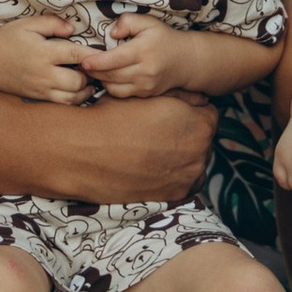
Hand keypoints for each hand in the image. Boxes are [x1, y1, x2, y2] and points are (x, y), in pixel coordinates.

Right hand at [0, 13, 93, 101]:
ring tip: (92, 78)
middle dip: (91, 74)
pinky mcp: (38, 98)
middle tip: (97, 66)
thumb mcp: (27, 24)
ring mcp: (40, 89)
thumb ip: (52, 23)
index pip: (77, 55)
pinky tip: (80, 89)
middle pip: (78, 81)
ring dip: (86, 89)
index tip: (106, 51)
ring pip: (73, 97)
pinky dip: (75, 99)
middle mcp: (43, 74)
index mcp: (43, 52)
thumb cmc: (7, 39)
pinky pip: (62, 104)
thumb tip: (73, 29)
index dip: (94, 55)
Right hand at [49, 90, 217, 204]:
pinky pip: (183, 183)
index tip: (171, 116)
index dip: (189, 113)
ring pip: (194, 163)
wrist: (83, 151)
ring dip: (181, 158)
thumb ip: (181, 96)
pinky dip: (173, 177)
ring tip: (152, 152)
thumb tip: (199, 99)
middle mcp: (200, 152)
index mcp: (199, 123)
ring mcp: (188, 177)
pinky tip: (152, 169)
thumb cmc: (113, 117)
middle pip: (202, 140)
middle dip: (187, 135)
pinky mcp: (174, 195)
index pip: (208, 115)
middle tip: (159, 134)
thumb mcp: (149, 95)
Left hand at [68, 14, 188, 103]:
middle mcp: (145, 71)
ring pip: (114, 87)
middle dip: (93, 72)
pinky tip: (106, 77)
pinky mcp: (145, 94)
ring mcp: (146, 85)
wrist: (186, 61)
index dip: (96, 62)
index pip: (115, 60)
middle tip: (80, 65)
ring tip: (91, 71)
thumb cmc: (163, 38)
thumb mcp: (148, 22)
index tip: (82, 61)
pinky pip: (121, 94)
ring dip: (100, 80)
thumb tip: (111, 34)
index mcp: (144, 51)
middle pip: (111, 75)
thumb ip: (127, 21)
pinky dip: (110, 87)